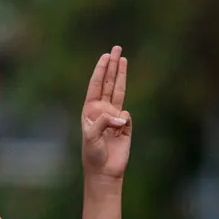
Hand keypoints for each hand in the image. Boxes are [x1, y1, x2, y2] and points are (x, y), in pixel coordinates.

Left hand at [81, 45, 131, 179]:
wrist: (104, 170)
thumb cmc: (93, 153)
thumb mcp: (92, 136)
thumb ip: (104, 122)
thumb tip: (122, 116)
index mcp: (90, 110)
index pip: (96, 85)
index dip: (100, 70)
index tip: (105, 56)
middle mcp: (102, 110)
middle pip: (108, 83)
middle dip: (112, 66)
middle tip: (116, 48)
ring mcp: (114, 117)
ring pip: (119, 91)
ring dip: (122, 75)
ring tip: (123, 59)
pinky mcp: (126, 126)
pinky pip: (128, 117)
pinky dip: (125, 121)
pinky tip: (119, 130)